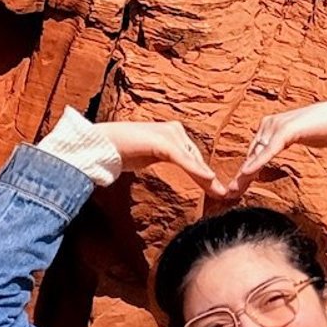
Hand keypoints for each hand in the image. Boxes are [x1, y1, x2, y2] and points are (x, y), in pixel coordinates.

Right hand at [98, 119, 226, 195]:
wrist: (101, 145)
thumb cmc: (121, 152)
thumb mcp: (148, 157)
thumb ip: (164, 159)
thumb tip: (175, 172)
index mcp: (173, 133)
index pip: (194, 157)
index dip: (206, 175)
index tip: (218, 192)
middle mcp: (174, 130)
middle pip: (197, 159)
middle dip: (210, 179)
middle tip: (225, 196)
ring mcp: (169, 133)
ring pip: (193, 160)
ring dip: (207, 179)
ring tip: (221, 193)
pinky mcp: (162, 141)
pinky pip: (182, 159)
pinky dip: (196, 171)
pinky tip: (209, 180)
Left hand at [234, 97, 326, 185]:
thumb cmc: (324, 128)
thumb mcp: (298, 139)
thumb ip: (283, 146)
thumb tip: (274, 157)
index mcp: (269, 127)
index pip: (253, 153)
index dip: (244, 173)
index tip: (235, 190)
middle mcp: (269, 124)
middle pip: (251, 155)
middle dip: (240, 176)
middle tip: (229, 195)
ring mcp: (277, 125)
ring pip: (257, 154)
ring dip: (244, 174)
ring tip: (234, 190)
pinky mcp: (287, 129)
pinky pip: (270, 149)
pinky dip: (258, 162)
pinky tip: (247, 173)